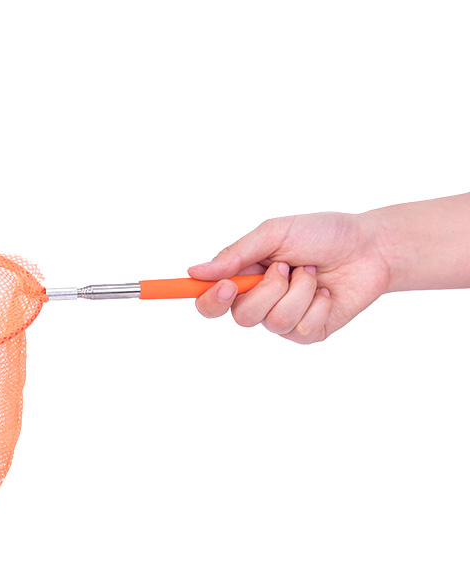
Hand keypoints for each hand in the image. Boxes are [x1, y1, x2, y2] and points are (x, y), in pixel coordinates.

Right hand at [189, 211, 391, 343]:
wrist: (370, 246)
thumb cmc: (322, 233)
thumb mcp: (274, 233)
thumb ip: (235, 254)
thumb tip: (195, 271)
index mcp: (243, 276)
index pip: (210, 301)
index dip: (210, 300)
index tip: (226, 287)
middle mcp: (259, 301)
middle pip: (240, 316)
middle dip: (266, 290)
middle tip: (284, 268)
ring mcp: (284, 319)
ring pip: (273, 321)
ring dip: (297, 292)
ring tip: (311, 273)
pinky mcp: (308, 332)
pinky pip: (301, 328)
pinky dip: (316, 304)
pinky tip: (326, 291)